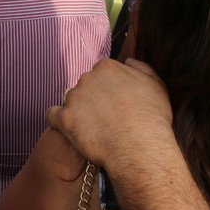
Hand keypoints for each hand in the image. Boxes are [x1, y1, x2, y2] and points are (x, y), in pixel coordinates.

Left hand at [46, 59, 173, 168]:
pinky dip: (59, 121)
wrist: (141, 149)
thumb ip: (140, 68)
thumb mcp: (156, 86)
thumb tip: (127, 60)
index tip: (115, 104)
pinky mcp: (64, 118)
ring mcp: (73, 97)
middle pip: (85, 86)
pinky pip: (52, 115)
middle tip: (107, 118)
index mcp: (107, 67)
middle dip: (93, 99)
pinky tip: (71, 130)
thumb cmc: (152, 119)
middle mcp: (87, 78)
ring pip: (71, 100)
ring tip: (95, 129)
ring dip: (79, 111)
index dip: (109, 90)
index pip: (101, 74)